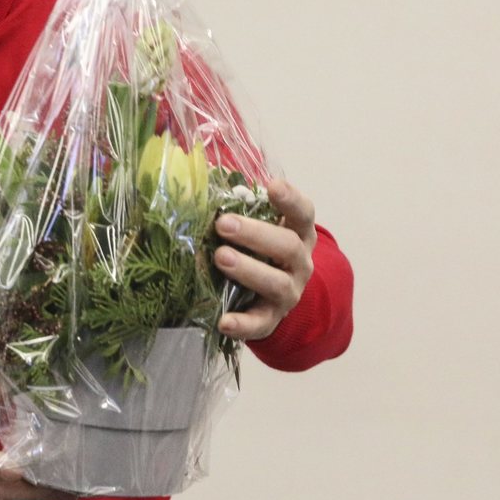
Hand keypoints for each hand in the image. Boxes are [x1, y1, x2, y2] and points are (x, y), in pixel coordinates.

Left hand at [214, 178, 316, 340]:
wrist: (271, 296)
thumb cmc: (256, 249)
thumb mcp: (254, 226)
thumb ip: (235, 205)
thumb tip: (196, 175)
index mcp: (297, 233)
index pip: (303, 213)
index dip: (290, 200)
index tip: (272, 186)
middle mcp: (299, 262)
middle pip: (287, 246)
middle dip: (255, 234)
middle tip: (223, 224)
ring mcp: (289, 292)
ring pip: (277, 283)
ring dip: (248, 270)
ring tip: (221, 258)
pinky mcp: (271, 319)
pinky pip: (260, 324)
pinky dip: (242, 324)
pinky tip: (223, 321)